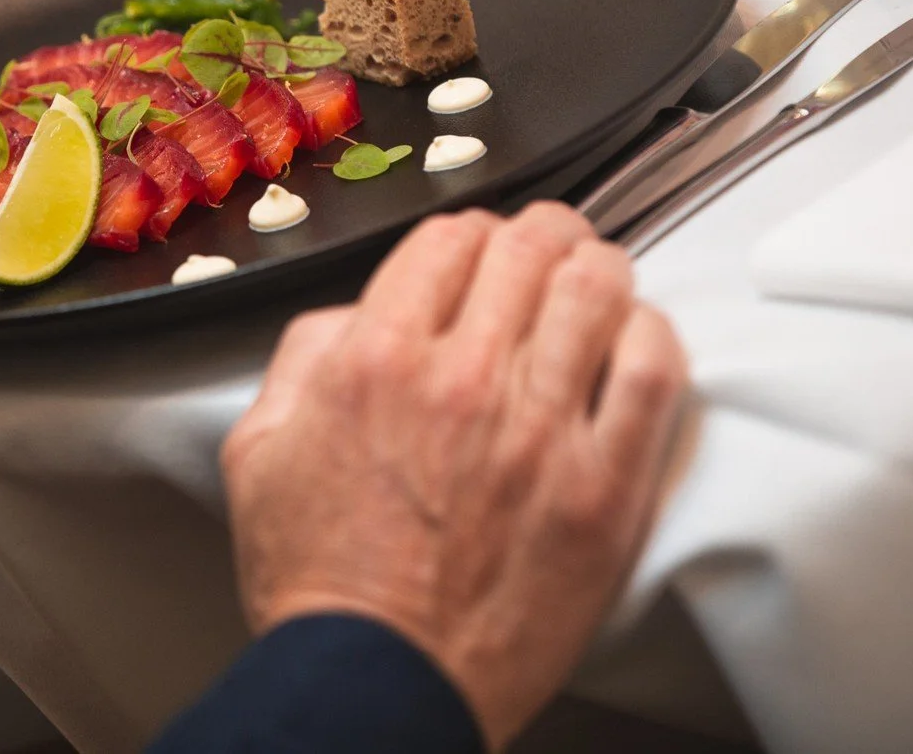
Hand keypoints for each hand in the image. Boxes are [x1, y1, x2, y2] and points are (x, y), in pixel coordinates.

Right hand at [220, 203, 687, 749]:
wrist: (378, 678)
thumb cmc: (322, 580)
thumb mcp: (259, 448)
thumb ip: (303, 359)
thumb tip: (354, 316)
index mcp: (377, 359)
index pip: (449, 238)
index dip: (468, 234)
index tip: (478, 250)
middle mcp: (464, 379)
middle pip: (529, 247)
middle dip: (540, 234)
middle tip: (547, 245)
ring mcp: (542, 430)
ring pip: (598, 289)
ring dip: (597, 270)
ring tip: (595, 280)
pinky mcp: (604, 487)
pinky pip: (654, 372)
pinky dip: (650, 335)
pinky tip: (633, 342)